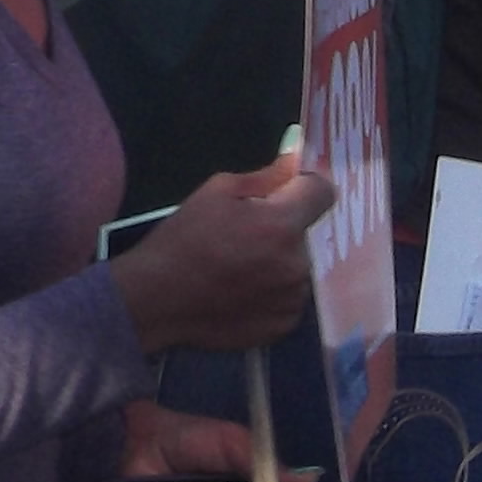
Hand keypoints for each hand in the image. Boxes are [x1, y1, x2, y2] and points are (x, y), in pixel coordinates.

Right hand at [106, 157, 330, 353]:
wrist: (158, 300)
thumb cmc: (183, 239)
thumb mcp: (216, 192)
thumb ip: (265, 176)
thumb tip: (295, 156)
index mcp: (282, 225)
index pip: (323, 192)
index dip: (305, 186)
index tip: (284, 193)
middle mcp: (297, 264)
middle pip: (305, 233)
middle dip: (283, 229)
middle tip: (244, 236)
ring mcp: (293, 299)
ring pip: (297, 267)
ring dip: (279, 263)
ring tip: (240, 269)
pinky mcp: (285, 326)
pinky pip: (289, 298)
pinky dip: (272, 292)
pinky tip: (241, 292)